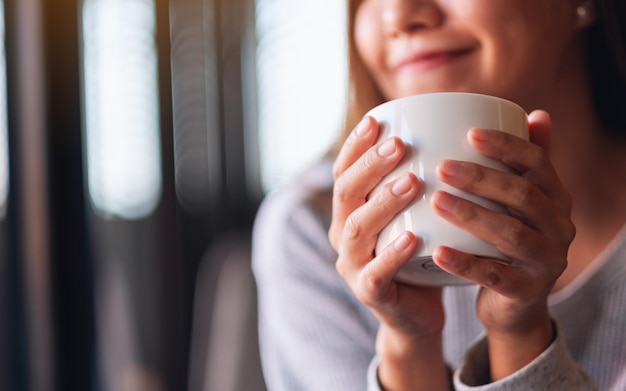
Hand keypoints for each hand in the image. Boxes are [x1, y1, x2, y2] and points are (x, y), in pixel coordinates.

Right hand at [329, 116, 447, 389]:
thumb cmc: (421, 253)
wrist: (417, 312)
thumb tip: (455, 128)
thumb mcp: (415, 213)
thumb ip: (421, 180)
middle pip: (346, 193)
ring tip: (410, 182)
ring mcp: (352, 265)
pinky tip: (414, 238)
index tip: (376, 119)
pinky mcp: (369, 293)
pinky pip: (376, 274)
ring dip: (382, 203)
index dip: (356, 146)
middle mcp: (343, 234)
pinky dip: (393, 255)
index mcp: (350, 211)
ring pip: (358, 229)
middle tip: (399, 144)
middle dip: (370, 166)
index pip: (344, 171)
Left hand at [431, 110, 574, 378]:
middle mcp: (559, 225)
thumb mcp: (519, 202)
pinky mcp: (527, 291)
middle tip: (441, 167)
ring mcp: (546, 260)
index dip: (507, 145)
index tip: (470, 133)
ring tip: (435, 202)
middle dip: (481, 178)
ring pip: (510, 233)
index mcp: (555, 196)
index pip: (537, 162)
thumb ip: (522, 164)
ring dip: (471, 215)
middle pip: (522, 194)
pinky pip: (495, 276)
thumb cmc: (508, 238)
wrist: (516, 302)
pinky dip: (465, 263)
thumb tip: (534, 113)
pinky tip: (438, 252)